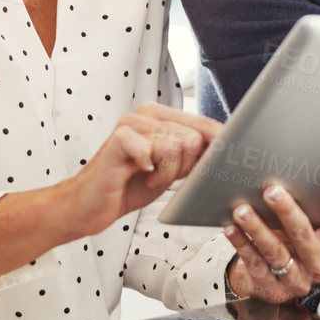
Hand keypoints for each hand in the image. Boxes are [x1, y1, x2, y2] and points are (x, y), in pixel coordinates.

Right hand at [0, 104, 222, 284]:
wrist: (90, 205)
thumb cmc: (129, 185)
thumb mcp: (171, 169)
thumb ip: (195, 155)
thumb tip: (228, 149)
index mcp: (161, 116)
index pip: (205, 125)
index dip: (217, 147)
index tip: (222, 163)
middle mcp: (146, 114)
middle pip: (194, 139)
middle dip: (184, 166)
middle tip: (160, 174)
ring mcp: (131, 124)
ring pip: (177, 147)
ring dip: (166, 173)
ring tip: (147, 176)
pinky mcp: (119, 138)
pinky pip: (154, 151)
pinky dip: (151, 170)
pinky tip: (139, 172)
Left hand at [224, 166, 319, 301]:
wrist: (276, 281)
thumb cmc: (295, 241)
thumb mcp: (312, 226)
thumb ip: (313, 206)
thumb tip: (300, 165)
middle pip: (304, 235)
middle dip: (287, 211)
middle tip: (272, 190)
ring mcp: (297, 279)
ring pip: (276, 251)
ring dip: (257, 228)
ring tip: (242, 210)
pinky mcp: (273, 288)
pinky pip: (256, 263)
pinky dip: (242, 244)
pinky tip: (232, 228)